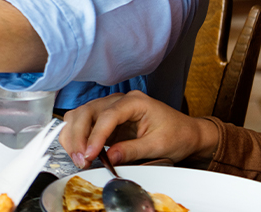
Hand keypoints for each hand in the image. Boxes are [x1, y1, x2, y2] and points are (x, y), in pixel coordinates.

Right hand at [60, 91, 219, 168]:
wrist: (186, 133)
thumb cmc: (177, 135)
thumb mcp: (159, 145)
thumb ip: (133, 150)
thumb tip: (109, 158)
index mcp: (134, 102)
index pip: (107, 115)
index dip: (95, 136)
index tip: (90, 154)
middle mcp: (118, 100)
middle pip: (87, 112)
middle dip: (79, 137)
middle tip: (81, 160)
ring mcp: (109, 108)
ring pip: (79, 116)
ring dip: (73, 136)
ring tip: (78, 158)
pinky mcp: (104, 119)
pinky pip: (82, 123)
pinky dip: (76, 137)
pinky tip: (79, 152)